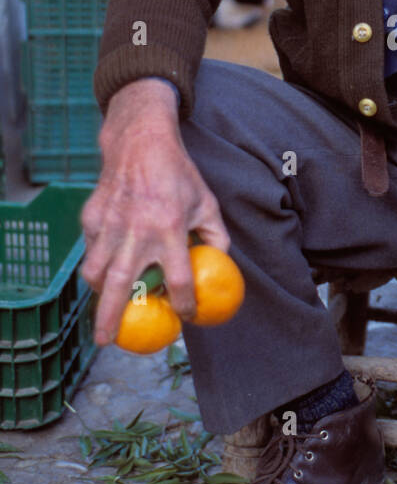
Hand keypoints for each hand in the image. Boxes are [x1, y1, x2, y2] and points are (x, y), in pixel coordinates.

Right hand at [80, 79, 228, 346]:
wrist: (140, 142)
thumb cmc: (178, 176)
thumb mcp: (206, 204)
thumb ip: (215, 237)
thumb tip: (218, 268)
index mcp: (170, 229)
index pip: (178, 279)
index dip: (184, 304)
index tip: (185, 317)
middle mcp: (137, 232)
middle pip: (119, 285)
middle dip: (110, 317)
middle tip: (107, 341)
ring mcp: (110, 225)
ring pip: (94, 271)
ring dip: (97, 294)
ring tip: (103, 308)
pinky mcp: (92, 217)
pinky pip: (90, 250)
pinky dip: (95, 263)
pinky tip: (105, 269)